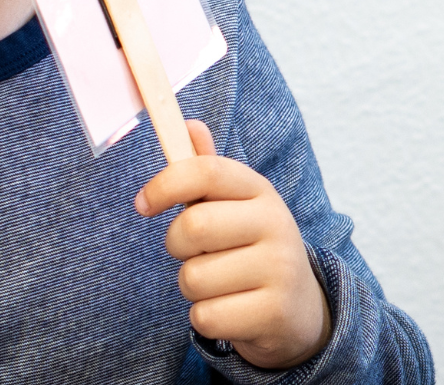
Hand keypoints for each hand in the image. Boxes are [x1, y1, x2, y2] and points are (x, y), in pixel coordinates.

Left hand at [133, 120, 332, 369]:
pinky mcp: (275, 312)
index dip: (165, 184)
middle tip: (192, 253)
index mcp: (260, 190)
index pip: (206, 171)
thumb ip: (207, 172)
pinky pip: (206, 316)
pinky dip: (205, 317)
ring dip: (192, 286)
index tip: (143, 204)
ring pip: (194, 278)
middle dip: (176, 246)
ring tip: (219, 284)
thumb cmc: (251, 247)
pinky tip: (229, 309)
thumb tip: (189, 125)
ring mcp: (280, 269)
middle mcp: (276, 224)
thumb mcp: (236, 205)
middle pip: (193, 227)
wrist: (300, 308)